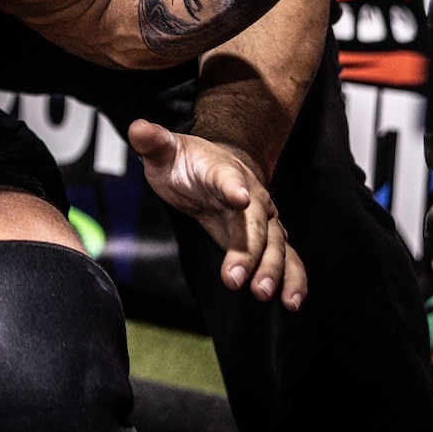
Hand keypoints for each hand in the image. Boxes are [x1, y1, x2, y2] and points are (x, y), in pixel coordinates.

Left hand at [129, 119, 306, 310]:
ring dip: (273, 270)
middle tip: (239, 279)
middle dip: (250, 251)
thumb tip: (139, 129)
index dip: (232, 187)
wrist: (214, 164)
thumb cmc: (187, 160)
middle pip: (255, 224)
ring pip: (275, 245)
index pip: (227, 178)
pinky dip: (293, 279)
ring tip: (265, 294)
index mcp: (223, 171)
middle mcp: (250, 196)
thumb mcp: (165, 150)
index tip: (238, 197)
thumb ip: (154, 142)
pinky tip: (292, 302)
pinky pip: (286, 259)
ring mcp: (262, 219)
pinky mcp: (265, 239)